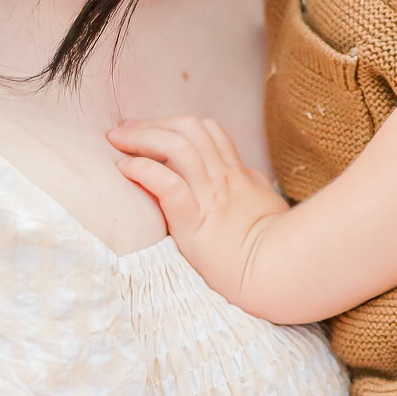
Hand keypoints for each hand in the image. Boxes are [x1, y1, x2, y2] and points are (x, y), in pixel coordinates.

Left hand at [109, 116, 288, 299]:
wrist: (278, 272)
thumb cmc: (277, 245)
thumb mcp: (268, 204)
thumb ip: (253, 186)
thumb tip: (247, 176)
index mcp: (238, 174)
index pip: (209, 132)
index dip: (178, 124)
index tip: (155, 129)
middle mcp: (223, 178)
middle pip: (188, 129)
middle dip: (154, 123)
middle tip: (125, 127)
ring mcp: (210, 196)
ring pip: (176, 147)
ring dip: (142, 137)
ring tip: (117, 139)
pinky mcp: (194, 221)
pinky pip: (167, 184)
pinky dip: (143, 170)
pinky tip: (125, 168)